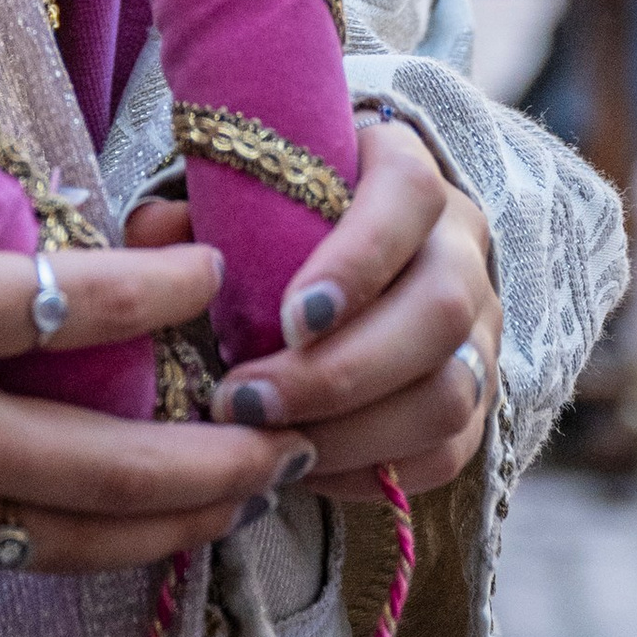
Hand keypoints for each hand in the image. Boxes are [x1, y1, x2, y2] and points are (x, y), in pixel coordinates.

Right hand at [0, 158, 311, 571]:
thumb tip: (42, 204)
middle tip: (287, 422)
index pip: (93, 303)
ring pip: (78, 537)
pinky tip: (122, 520)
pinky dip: (78, 540)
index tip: (222, 261)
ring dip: (175, 518)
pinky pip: (4, 557)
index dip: (180, 284)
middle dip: (226, 448)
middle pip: (122, 461)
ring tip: (242, 491)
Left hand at [192, 115, 497, 502]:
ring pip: (450, 392)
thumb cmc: (272, 217)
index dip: (357, 261)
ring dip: (352, 434)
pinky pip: (448, 450)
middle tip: (246, 402)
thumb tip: (155, 234)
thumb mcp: (235, 194)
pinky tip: (301, 467)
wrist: (336, 249)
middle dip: (340, 373)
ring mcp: (480, 325)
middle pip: (438, 313)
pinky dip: (372, 469)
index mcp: (403, 168)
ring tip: (266, 444)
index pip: (409, 196)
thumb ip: (191, 212)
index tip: (288, 319)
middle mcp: (460, 245)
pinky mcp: (478, 395)